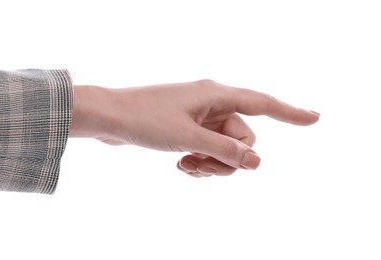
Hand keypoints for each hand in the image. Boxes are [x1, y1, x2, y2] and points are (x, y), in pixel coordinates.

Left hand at [69, 80, 319, 176]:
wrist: (107, 117)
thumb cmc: (144, 120)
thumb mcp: (188, 138)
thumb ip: (224, 151)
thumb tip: (257, 163)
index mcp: (214, 95)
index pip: (262, 103)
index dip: (290, 113)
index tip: (315, 118)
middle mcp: (210, 103)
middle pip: (242, 137)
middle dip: (229, 158)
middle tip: (203, 166)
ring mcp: (197, 116)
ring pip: (223, 146)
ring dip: (212, 163)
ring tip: (188, 166)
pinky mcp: (184, 127)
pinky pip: (206, 148)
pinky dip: (200, 160)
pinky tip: (181, 166)